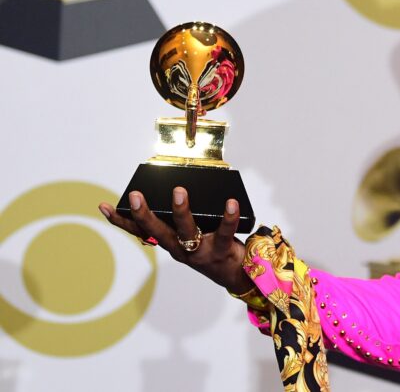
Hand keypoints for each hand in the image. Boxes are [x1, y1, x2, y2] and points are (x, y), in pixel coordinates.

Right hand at [98, 188, 254, 294]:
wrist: (233, 273)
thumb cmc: (210, 247)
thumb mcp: (189, 235)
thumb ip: (182, 217)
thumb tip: (175, 188)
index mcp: (169, 242)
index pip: (140, 232)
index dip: (122, 221)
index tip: (104, 207)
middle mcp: (180, 248)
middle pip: (157, 231)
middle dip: (144, 214)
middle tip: (135, 195)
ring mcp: (199, 251)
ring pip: (187, 231)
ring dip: (181, 211)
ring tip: (178, 191)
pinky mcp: (220, 250)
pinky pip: (224, 232)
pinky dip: (229, 217)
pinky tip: (231, 203)